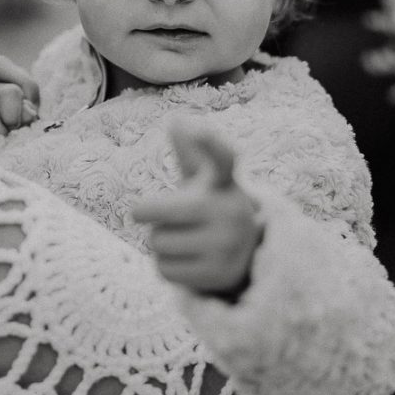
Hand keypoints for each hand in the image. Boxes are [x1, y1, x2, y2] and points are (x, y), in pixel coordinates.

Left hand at [131, 120, 261, 295]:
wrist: (244, 253)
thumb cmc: (210, 206)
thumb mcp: (203, 179)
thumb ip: (189, 151)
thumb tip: (178, 120)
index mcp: (223, 181)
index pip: (221, 159)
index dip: (211, 145)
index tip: (201, 131)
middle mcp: (230, 211)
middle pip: (158, 214)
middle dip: (150, 216)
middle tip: (166, 217)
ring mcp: (227, 245)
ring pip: (158, 244)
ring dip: (160, 243)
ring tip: (185, 240)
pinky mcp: (219, 274)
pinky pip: (164, 270)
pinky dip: (166, 266)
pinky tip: (188, 261)